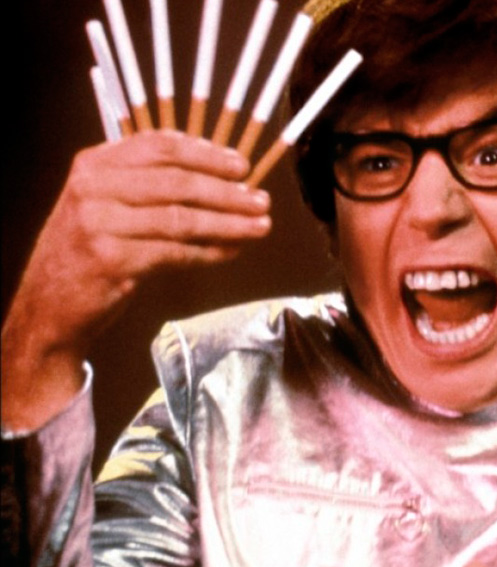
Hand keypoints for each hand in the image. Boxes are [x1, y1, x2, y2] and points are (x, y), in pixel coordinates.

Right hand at [1, 131, 270, 429]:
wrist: (49, 304)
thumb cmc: (89, 250)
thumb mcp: (106, 204)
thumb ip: (150, 184)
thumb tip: (222, 177)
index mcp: (94, 164)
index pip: (160, 146)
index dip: (207, 154)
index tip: (242, 166)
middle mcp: (93, 188)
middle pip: (177, 183)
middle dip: (228, 192)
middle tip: (262, 200)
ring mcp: (99, 224)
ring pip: (181, 219)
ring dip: (229, 223)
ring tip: (260, 226)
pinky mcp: (111, 260)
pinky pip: (175, 253)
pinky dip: (210, 252)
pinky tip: (233, 251)